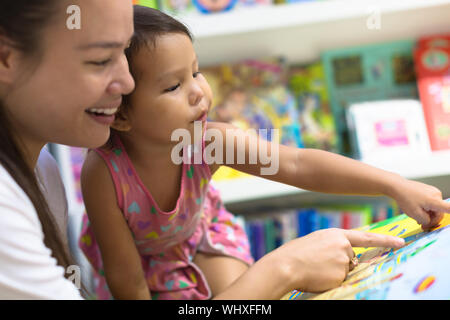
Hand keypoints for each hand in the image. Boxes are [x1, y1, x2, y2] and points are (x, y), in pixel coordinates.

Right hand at [266, 228, 404, 292]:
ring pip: (345, 271)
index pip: (366, 238)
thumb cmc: (296, 253)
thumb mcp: (316, 242)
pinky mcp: (341, 275)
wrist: (286, 264)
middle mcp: (344, 246)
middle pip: (351, 259)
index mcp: (336, 234)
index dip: (385, 240)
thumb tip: (346, 258)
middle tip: (318, 263)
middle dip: (339, 263)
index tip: (400, 242)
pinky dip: (330, 281)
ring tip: (314, 268)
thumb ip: (333, 246)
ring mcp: (344, 261)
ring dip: (333, 273)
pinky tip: (318, 276)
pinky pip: (340, 281)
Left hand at [389, 178, 449, 228]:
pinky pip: (432, 203)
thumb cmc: (405, 199)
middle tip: (422, 226)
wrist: (398, 186)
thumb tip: (432, 221)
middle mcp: (437, 195)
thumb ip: (427, 221)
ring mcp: (435, 192)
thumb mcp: (415, 215)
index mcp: (435, 201)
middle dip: (432, 220)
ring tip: (417, 216)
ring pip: (436, 209)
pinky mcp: (431, 191)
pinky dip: (427, 208)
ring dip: (428, 214)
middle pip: (440, 213)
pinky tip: (418, 209)